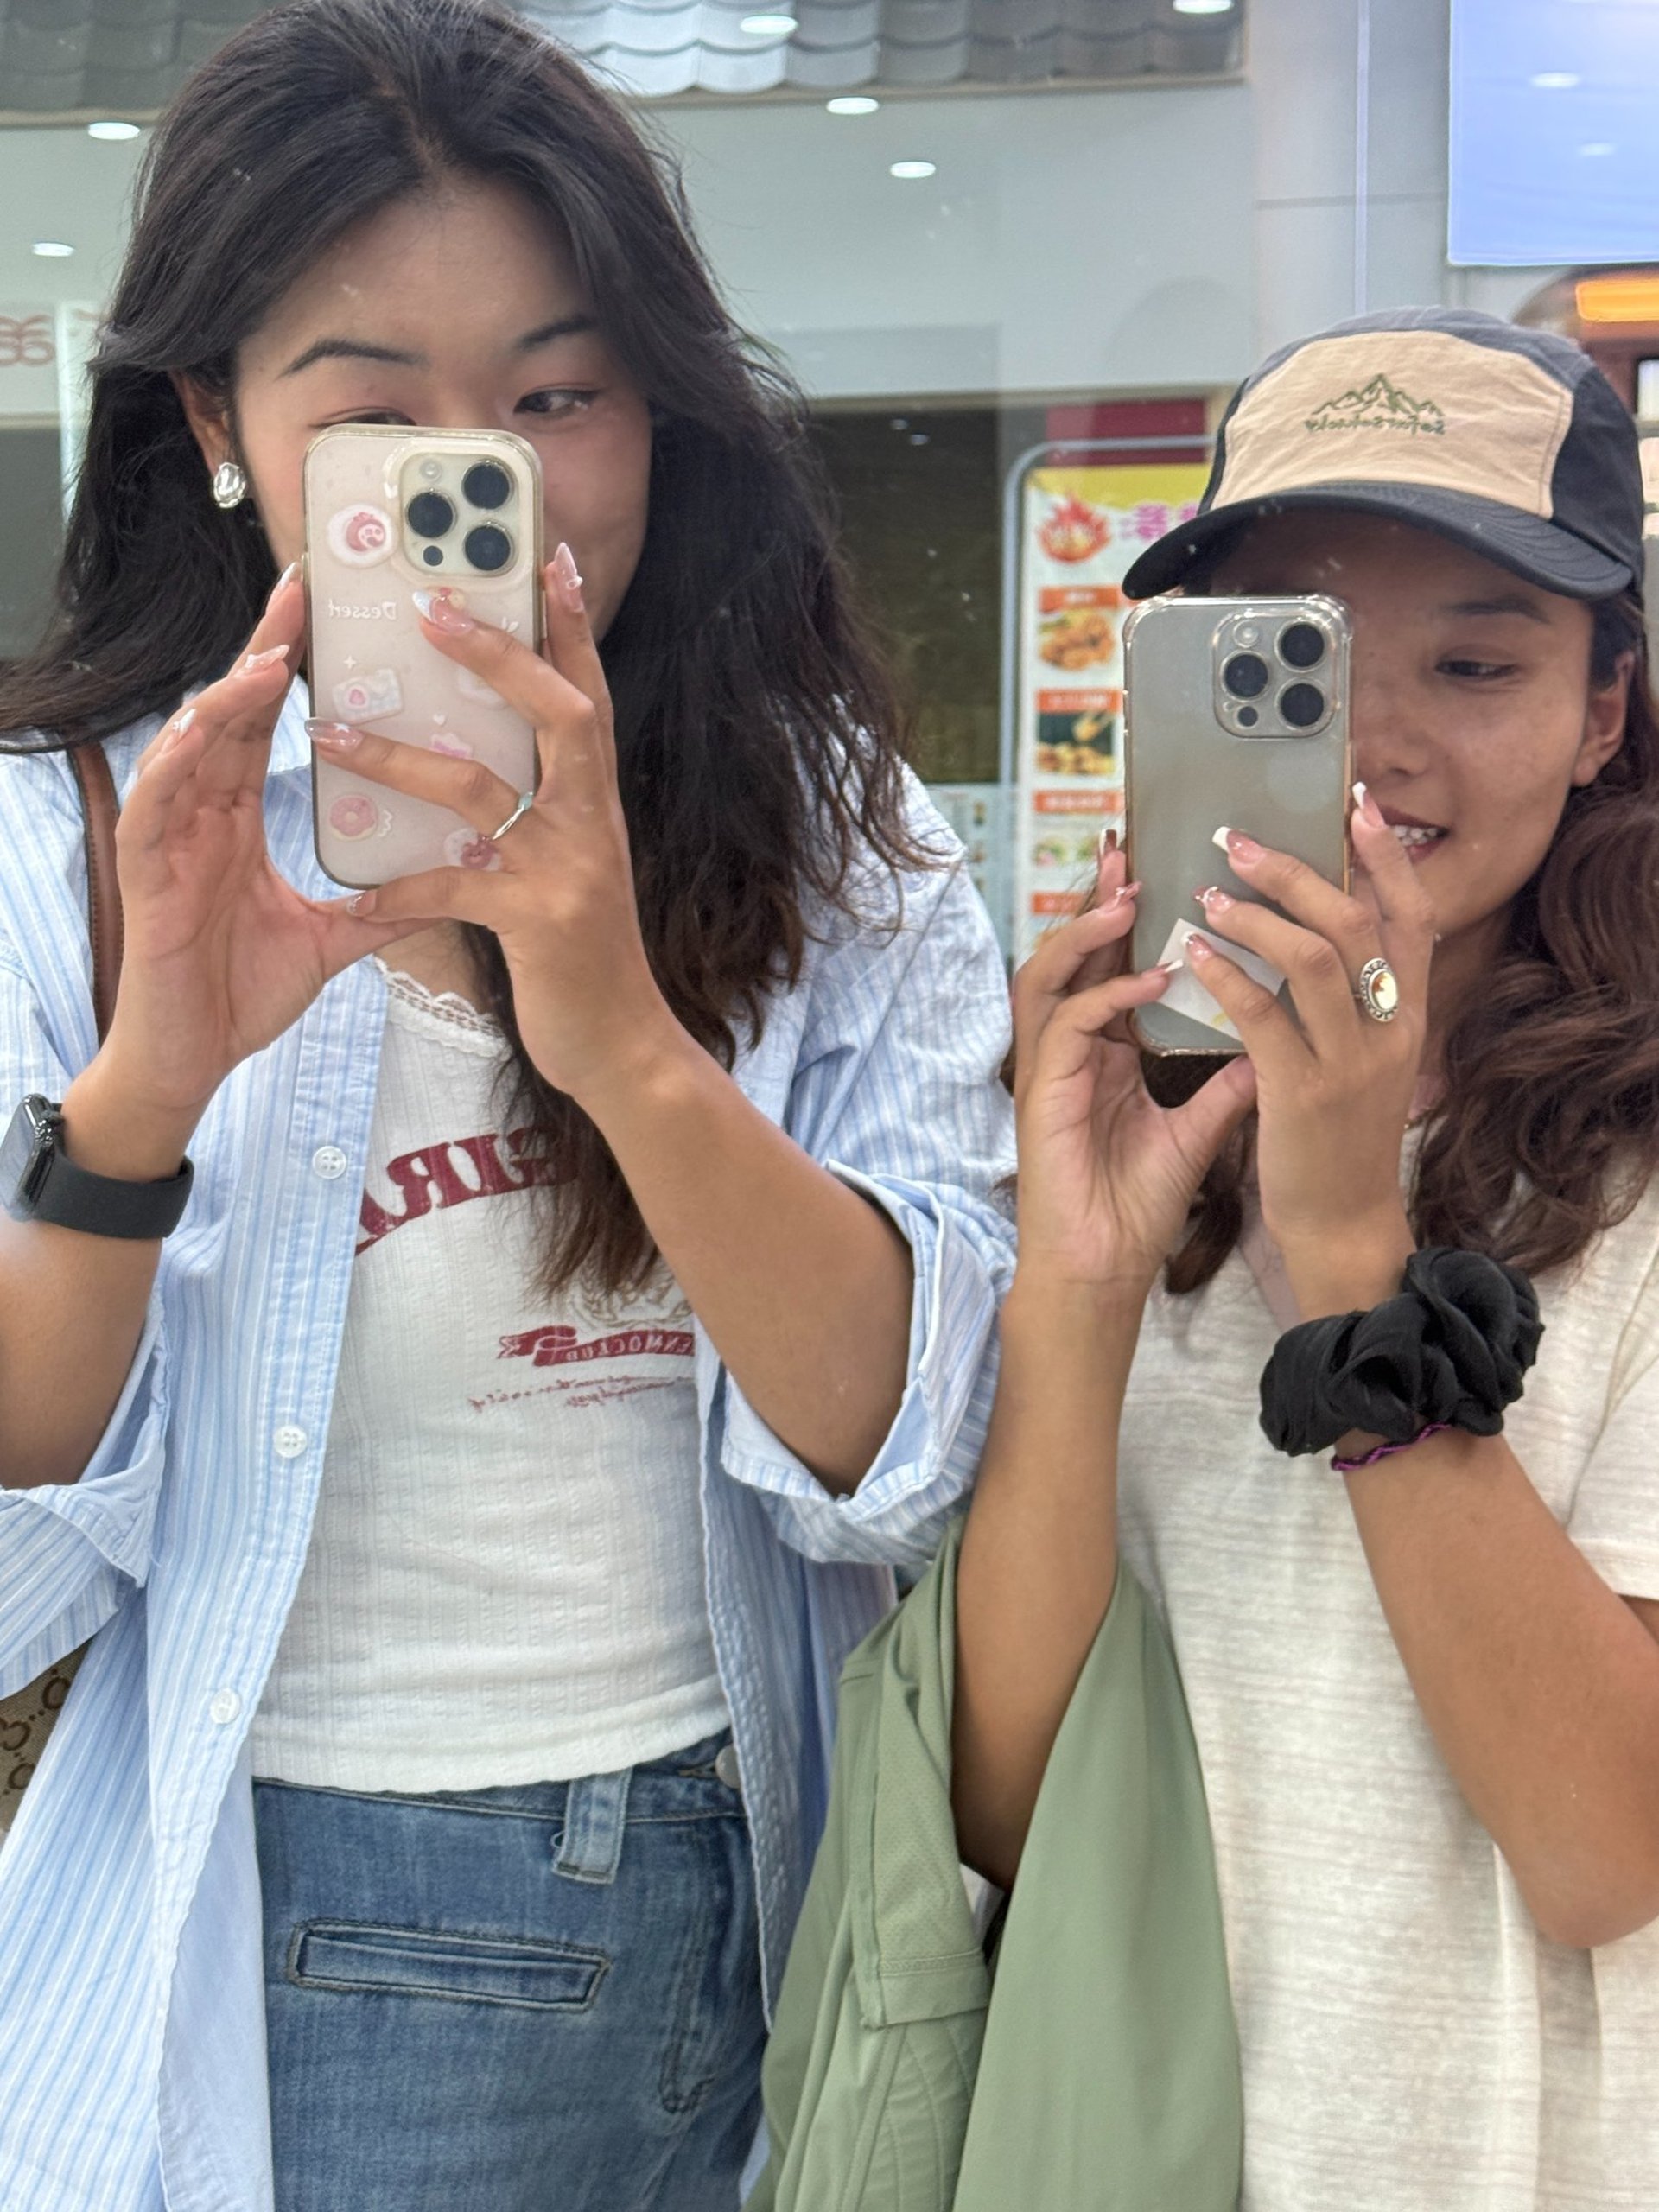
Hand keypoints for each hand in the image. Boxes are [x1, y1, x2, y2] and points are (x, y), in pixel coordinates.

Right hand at [99, 569, 417, 1127]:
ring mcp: (172, 835)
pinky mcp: (147, 870)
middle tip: (303, 590)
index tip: (324, 612)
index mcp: (239, 815)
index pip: (267, 722)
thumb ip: (384, 905)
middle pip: (232, 712)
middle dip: (265, 648)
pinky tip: (199, 729)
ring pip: (192, 744)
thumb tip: (450, 884)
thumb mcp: (332, 939)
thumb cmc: (242, 990)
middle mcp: (203, 810)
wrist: (194, 1057)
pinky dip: (176, 761)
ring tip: (270, 656)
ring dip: (228, 696)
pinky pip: (157, 803)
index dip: (291, 663)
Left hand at [311, 552, 680, 1109]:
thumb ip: (543, 814)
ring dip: (400, 757)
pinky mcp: (537, 924)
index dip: (571, 626)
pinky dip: (400, 891)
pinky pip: (452, 890)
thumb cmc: (587, 957)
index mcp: (598, 803)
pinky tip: (355, 896)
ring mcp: (569, 870)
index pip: (589, 694)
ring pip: (481, 790)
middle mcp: (593, 823)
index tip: (548, 557)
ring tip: (332, 732)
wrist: (626, 1047)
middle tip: (430, 607)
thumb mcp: (574, 870)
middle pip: (556, 713)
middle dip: (497, 654)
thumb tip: (481, 762)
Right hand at [1011, 843, 1256, 1301]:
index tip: (1168, 867)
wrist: (1102, 1267)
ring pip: (1050, 972)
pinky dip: (1106, 996)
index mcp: (1103, 1049)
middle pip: (1073, 952)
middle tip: (1128, 844)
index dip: (1132, 916)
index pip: (1113, 963)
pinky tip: (1148, 979)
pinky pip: (1068, 1025)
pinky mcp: (1041, 1092)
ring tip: (1127, 893)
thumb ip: (1231, 1081)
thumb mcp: (1198, 1129)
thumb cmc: (1137, 1203)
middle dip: (1096, 896)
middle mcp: (1071, 1048)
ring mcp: (1050, 1067)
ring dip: (1086, 930)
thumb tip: (1279, 1037)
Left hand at [1180, 787, 1433, 1313]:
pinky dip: (1229, 975)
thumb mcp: (1367, 1062)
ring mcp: (1352, 1062)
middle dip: (1298, 870)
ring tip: (1208, 891)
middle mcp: (1391, 1030)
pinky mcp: (1304, 1093)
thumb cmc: (1342, 1139)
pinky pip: (1265, 1016)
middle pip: (1360, 921)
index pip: (1415, 918)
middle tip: (1238, 840)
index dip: (1389, 859)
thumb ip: (1353, 1003)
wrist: (1344, 1224)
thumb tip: (1319, 933)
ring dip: (1258, 914)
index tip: (1359, 805)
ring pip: (1316, 958)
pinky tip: (1194, 953)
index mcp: (1410, 1017)